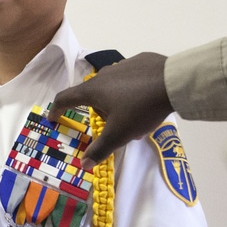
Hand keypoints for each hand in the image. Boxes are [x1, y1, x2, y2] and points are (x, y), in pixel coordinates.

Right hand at [48, 52, 171, 165]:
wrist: (173, 82)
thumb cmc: (140, 108)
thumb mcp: (119, 134)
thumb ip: (100, 149)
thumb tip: (83, 164)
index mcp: (93, 90)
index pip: (66, 98)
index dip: (57, 109)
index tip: (53, 118)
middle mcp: (104, 74)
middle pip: (93, 95)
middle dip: (100, 112)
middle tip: (113, 127)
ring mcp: (123, 65)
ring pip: (113, 87)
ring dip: (117, 102)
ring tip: (135, 116)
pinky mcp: (141, 61)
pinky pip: (131, 79)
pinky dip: (133, 90)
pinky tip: (147, 98)